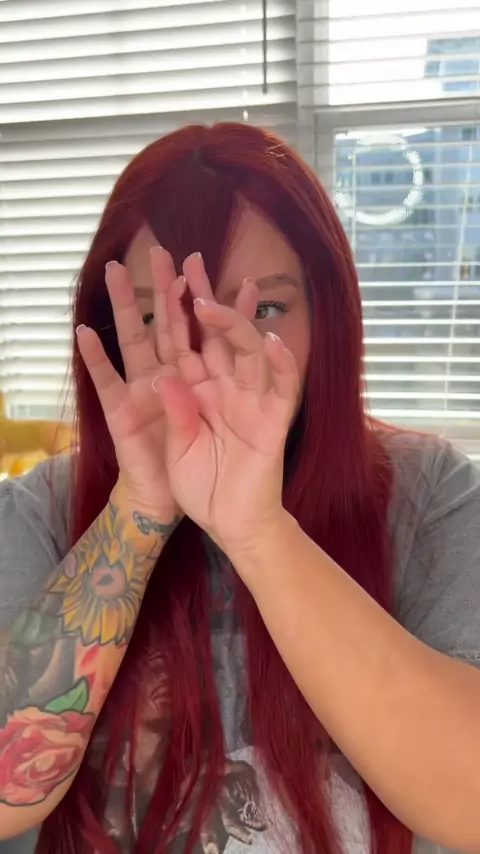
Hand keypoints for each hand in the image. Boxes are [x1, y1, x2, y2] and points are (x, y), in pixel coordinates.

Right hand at [76, 248, 212, 516]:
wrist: (208, 510)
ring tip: (116, 273)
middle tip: (164, 254)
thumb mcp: (242, 431)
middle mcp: (178, 380)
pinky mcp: (124, 416)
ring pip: (137, 342)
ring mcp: (148, 395)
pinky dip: (94, 360)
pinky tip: (84, 333)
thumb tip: (199, 361)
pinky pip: (106, 384)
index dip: (222, 309)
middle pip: (172, 327)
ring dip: (125, 309)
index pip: (214, 336)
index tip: (237, 282)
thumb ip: (234, 392)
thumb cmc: (224, 469)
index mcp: (209, 381)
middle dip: (169, 290)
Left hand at [157, 255, 298, 553]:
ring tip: (226, 294)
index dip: (175, 312)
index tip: (166, 277)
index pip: (183, 344)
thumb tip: (166, 376)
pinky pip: (282, 387)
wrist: (232, 525)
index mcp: (196, 393)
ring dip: (238, 323)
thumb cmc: (202, 488)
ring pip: (248, 352)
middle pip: (214, 336)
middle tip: (192, 260)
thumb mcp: (178, 450)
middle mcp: (224, 389)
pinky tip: (273, 339)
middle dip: (204, 298)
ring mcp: (250, 401)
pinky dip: (281, 365)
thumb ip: (176, 413)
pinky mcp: (273, 421)